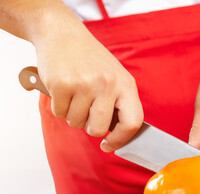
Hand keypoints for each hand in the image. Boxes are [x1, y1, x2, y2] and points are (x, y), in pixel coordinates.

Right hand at [35, 14, 142, 151]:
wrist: (63, 34)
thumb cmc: (91, 60)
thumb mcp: (115, 77)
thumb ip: (120, 103)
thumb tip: (119, 135)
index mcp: (126, 84)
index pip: (133, 122)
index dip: (121, 140)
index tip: (108, 145)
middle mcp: (108, 84)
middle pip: (99, 128)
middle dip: (90, 127)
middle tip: (86, 111)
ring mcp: (84, 84)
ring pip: (76, 123)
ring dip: (73, 114)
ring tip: (75, 93)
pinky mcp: (62, 84)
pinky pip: (59, 113)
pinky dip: (59, 106)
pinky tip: (63, 88)